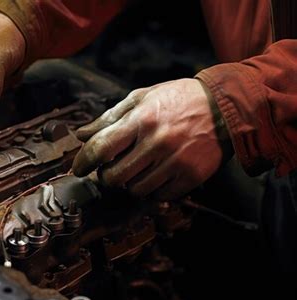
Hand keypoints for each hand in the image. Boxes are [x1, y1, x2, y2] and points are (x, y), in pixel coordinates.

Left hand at [72, 79, 226, 199]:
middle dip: (106, 176)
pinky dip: (151, 189)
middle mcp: (158, 143)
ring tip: (136, 169)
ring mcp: (175, 162)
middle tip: (110, 168)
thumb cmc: (178, 99)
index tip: (78, 168)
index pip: (101, 148)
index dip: (84, 161)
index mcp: (142, 119)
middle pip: (114, 177)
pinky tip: (154, 175)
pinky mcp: (190, 177)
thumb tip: (81, 135)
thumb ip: (110, 117)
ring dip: (129, 183)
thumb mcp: (142, 98)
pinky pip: (159, 196)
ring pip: (135, 190)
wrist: (226, 107)